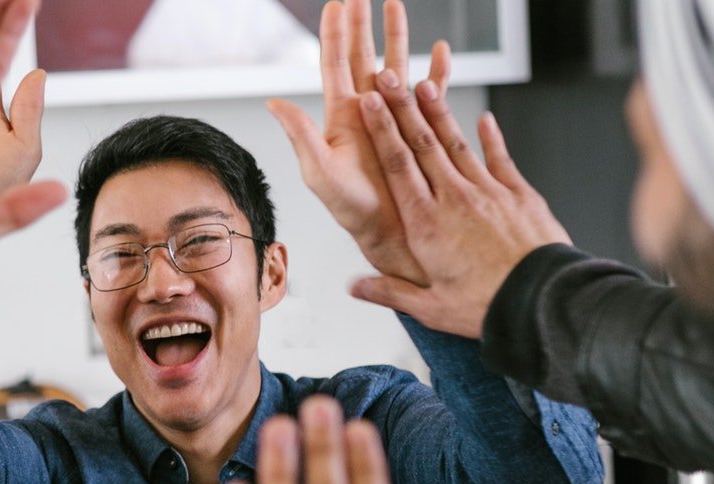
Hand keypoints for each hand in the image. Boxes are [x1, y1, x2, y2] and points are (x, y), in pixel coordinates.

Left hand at [269, 0, 449, 283]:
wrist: (387, 230)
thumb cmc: (351, 209)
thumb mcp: (319, 172)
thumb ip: (299, 134)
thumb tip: (274, 103)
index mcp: (341, 115)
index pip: (335, 64)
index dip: (335, 33)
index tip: (337, 3)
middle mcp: (367, 110)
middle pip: (363, 54)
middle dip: (363, 23)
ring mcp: (393, 117)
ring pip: (396, 64)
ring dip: (397, 35)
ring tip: (396, 5)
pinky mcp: (419, 128)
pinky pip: (430, 92)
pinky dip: (435, 70)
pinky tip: (440, 51)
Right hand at [347, 77, 570, 338]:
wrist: (544, 301)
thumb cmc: (488, 307)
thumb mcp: (431, 307)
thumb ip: (390, 291)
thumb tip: (355, 287)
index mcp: (426, 225)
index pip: (397, 167)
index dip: (381, 131)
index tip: (368, 104)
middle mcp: (454, 199)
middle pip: (422, 144)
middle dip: (402, 107)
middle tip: (389, 78)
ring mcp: (488, 192)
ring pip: (457, 144)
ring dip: (439, 114)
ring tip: (425, 86)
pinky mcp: (519, 195)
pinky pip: (500, 159)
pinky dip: (491, 138)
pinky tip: (484, 120)